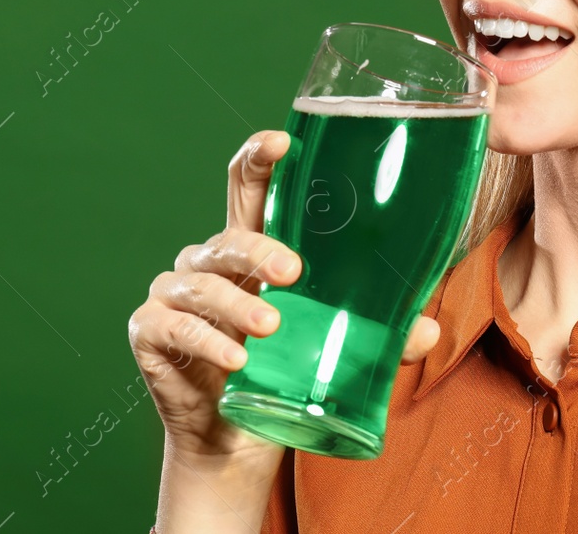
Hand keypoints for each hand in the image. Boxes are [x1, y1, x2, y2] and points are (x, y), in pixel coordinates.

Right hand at [127, 129, 442, 462]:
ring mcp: (174, 292)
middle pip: (229, 237)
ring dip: (238, 304)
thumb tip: (427, 330)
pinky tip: (235, 360)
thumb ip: (375, 332)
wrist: (235, 436)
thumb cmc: (282, 368)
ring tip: (270, 328)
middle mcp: (209, 259)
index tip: (280, 142)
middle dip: (259, 249)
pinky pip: (175, 327)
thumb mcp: (329, 342)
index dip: (258, 158)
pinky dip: (207, 341)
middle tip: (292, 272)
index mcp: (252, 244)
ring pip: (203, 283)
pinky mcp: (151, 331)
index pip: (249, 187)